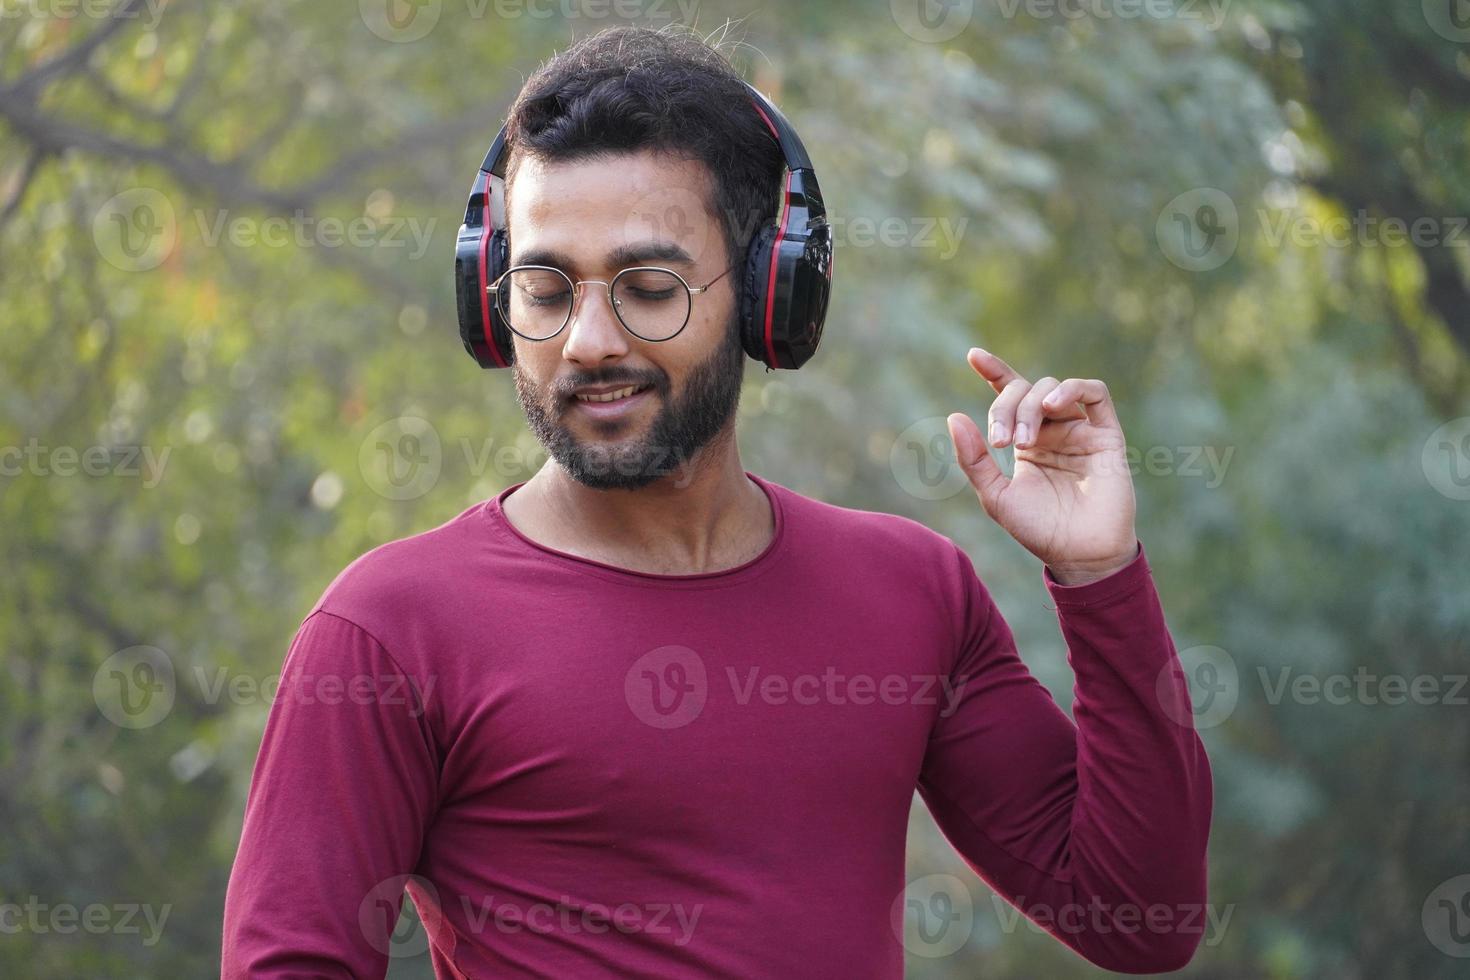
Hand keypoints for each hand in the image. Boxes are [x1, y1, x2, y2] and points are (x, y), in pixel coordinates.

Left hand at [947, 348, 1137, 585]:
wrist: (1078, 555)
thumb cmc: (1038, 530)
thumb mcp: (996, 496)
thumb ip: (974, 460)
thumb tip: (954, 417)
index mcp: (1027, 441)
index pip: (1009, 395)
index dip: (994, 371)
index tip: (973, 355)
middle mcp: (1053, 430)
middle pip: (1025, 392)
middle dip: (1006, 408)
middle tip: (1001, 443)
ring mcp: (1080, 430)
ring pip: (1053, 389)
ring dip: (1031, 406)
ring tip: (1022, 440)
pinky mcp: (1106, 435)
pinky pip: (1094, 394)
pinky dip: (1071, 389)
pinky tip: (1052, 405)